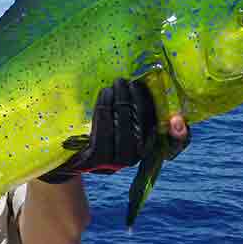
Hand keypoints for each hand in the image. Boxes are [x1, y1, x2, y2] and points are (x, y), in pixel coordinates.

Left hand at [39, 78, 189, 182]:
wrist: (62, 156)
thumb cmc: (94, 131)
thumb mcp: (115, 120)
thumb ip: (134, 108)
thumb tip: (143, 84)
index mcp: (145, 147)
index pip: (174, 145)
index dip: (180, 135)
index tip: (177, 119)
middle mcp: (135, 158)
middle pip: (146, 129)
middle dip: (140, 101)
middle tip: (131, 81)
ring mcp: (115, 162)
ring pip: (126, 130)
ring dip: (123, 103)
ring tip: (118, 84)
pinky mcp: (95, 159)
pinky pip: (104, 132)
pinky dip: (106, 110)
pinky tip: (105, 94)